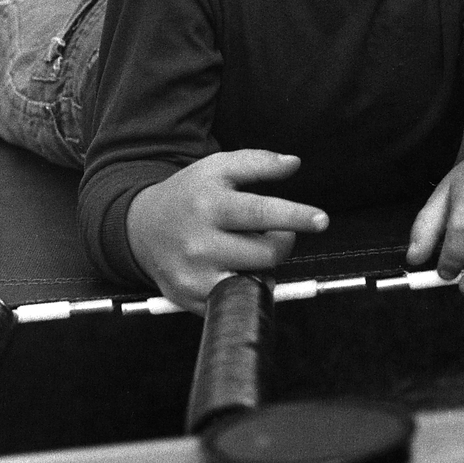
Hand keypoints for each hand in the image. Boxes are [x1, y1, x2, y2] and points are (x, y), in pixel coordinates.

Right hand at [126, 150, 328, 313]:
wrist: (141, 228)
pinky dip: (245, 284)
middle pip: (267, 253)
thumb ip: (258, 162)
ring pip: (256, 279)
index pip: (262, 213)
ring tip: (246, 247)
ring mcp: (194, 275)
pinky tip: (232, 267)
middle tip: (272, 231)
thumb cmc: (190, 194)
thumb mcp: (218, 167)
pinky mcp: (190, 299)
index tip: (322, 220)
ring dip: (263, 265)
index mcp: (209, 204)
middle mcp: (200, 242)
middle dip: (282, 241)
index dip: (296, 216)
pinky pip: (237, 300)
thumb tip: (294, 163)